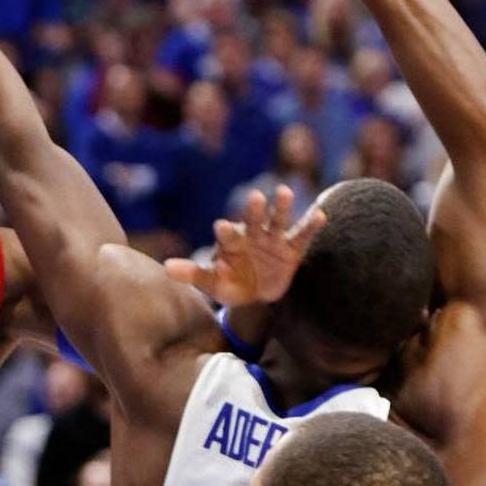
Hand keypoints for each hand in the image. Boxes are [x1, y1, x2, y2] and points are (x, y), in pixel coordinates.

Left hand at [165, 185, 325, 305]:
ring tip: (284, 191)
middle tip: (254, 197)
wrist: (254, 294)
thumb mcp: (211, 283)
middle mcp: (252, 235)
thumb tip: (166, 268)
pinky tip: (320, 213)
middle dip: (253, 210)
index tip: (221, 227)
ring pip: (277, 221)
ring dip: (280, 207)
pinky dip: (310, 225)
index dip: (225, 233)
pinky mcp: (291, 249)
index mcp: (230, 242)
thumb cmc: (229, 283)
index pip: (227, 235)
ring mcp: (272, 240)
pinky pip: (301, 235)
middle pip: (252, 220)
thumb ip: (192, 274)